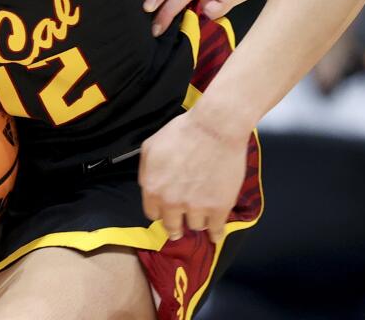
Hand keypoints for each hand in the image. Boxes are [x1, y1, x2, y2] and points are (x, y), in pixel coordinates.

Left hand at [139, 110, 246, 242]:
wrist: (215, 128)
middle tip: (180, 226)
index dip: (160, 211)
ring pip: (194, 226)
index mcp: (153, 188)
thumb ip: (146, 172)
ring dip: (196, 221)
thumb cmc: (182, 132)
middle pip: (172, 226)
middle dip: (175, 225)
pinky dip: (215, 234)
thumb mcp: (150, 146)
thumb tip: (146, 188)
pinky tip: (215, 235)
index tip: (167, 210)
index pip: (152, 214)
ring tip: (201, 214)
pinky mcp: (219, 207)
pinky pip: (216, 230)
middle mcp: (172, 202)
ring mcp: (196, 207)